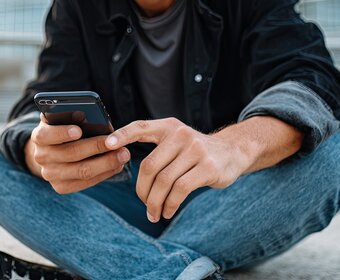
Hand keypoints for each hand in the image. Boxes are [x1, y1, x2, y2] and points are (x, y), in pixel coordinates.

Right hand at [25, 114, 130, 193]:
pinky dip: (104, 174)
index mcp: (39, 136)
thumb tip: (84, 114)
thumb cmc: (63, 128)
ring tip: (123, 154)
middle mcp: (41, 157)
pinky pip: (85, 183)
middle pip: (71, 154)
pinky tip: (117, 166)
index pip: (46, 135)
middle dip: (96, 147)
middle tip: (116, 142)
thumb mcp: (61, 118)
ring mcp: (50, 174)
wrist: (51, 151)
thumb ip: (68, 115)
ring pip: (82, 171)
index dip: (62, 133)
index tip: (78, 130)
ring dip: (106, 163)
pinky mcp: (60, 187)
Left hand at [104, 118, 249, 221]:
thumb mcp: (175, 140)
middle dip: (142, 190)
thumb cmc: (195, 151)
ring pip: (164, 181)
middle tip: (143, 203)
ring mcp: (195, 150)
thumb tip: (121, 161)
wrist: (232, 151)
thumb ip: (155, 148)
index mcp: (167, 126)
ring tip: (153, 213)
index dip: (122, 135)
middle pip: (149, 166)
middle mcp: (180, 134)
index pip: (140, 127)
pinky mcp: (207, 167)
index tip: (107, 144)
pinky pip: (180, 190)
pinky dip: (170, 204)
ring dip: (155, 202)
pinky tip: (168, 211)